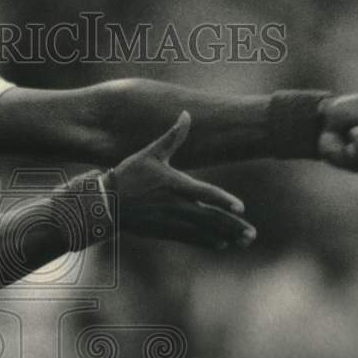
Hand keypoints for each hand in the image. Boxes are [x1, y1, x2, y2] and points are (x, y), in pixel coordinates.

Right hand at [106, 111, 255, 249]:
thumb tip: (186, 114)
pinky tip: (223, 244)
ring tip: (245, 241)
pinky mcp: (165, 231)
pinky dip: (208, 241)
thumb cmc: (129, 174)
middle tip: (251, 234)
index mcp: (174, 184)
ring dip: (226, 237)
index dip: (223, 200)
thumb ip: (172, 137)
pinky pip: (191, 238)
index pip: (204, 193)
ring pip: (203, 231)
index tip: (241, 207)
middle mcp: (175, 205)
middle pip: (209, 218)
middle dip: (232, 227)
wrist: (106, 202)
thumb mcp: (151, 153)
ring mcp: (171, 221)